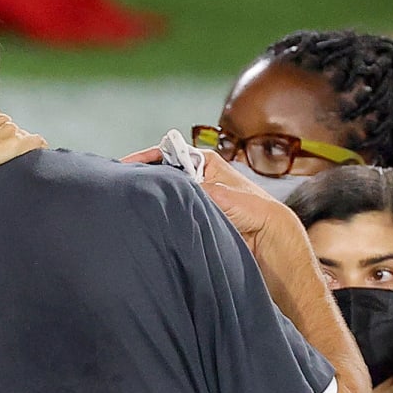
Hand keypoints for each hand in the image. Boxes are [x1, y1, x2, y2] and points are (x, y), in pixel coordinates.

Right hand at [0, 76, 46, 181]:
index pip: (0, 122)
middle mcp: (1, 119)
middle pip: (11, 131)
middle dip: (5, 141)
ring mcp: (10, 131)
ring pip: (22, 138)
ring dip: (17, 148)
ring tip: (4, 160)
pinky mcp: (16, 144)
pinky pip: (36, 143)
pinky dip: (38, 147)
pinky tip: (36, 154)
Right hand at [121, 145, 297, 257]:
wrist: (268, 240)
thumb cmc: (253, 209)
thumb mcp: (219, 193)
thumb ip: (191, 187)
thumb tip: (163, 186)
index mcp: (205, 162)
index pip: (168, 153)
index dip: (146, 157)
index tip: (125, 164)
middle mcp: (197, 178)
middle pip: (163, 174)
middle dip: (145, 179)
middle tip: (124, 184)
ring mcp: (194, 199)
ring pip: (166, 195)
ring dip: (153, 199)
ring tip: (132, 202)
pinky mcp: (192, 219)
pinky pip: (171, 214)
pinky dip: (160, 216)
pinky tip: (147, 219)